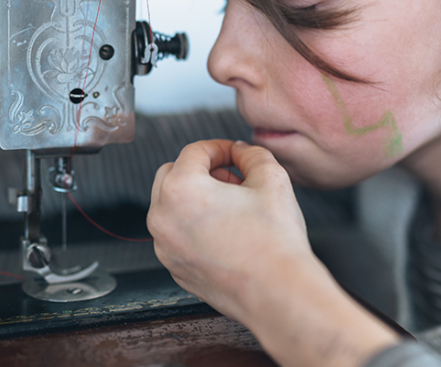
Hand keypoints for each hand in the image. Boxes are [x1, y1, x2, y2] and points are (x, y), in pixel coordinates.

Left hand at [147, 139, 398, 366]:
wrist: (278, 293)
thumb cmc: (274, 237)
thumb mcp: (271, 178)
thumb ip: (251, 154)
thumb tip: (240, 151)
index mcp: (179, 188)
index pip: (194, 151)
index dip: (221, 147)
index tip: (239, 155)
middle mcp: (162, 217)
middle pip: (173, 174)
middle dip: (202, 170)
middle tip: (233, 179)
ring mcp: (165, 247)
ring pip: (171, 206)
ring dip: (196, 197)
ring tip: (232, 206)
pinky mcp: (175, 268)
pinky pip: (177, 234)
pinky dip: (194, 225)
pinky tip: (226, 232)